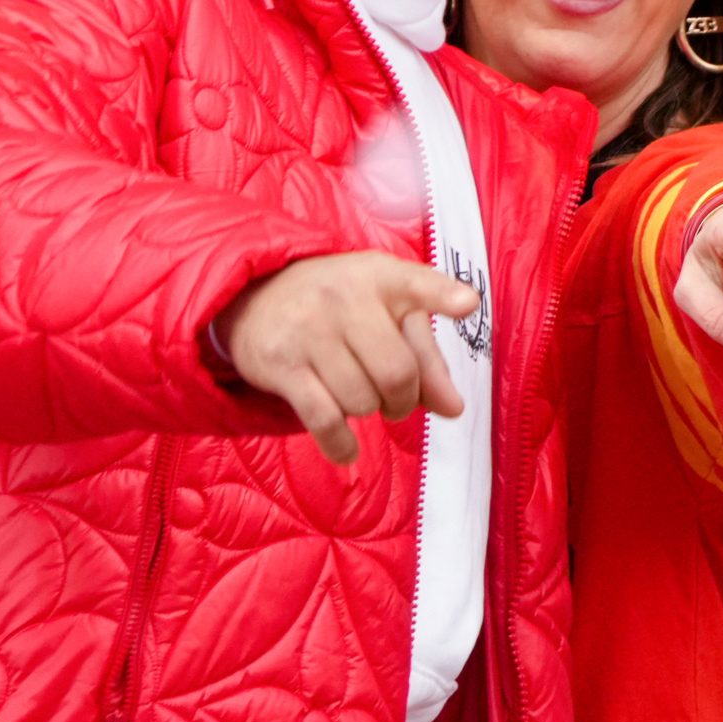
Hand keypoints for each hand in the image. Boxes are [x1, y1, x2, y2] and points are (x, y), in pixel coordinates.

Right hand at [213, 251, 479, 464]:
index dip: (443, 296)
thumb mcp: (383, 313)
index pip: (416, 283)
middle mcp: (343, 298)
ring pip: (362, 400)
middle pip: (397, 371)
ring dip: (367, 412)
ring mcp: (309, 330)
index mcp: (379, 276)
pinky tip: (346, 445)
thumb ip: (425, 358)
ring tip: (356, 397)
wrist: (255, 300)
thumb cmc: (337, 309)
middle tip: (393, 399)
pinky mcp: (281, 364)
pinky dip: (341, 444)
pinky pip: (325, 420)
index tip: (467, 304)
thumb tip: (454, 409)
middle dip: (403, 400)